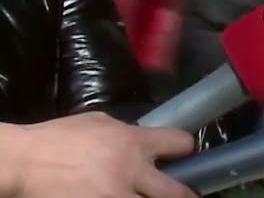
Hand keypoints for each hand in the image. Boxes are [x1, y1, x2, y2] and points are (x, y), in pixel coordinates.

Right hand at [4, 112, 195, 197]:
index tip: (184, 153)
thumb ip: (127, 133)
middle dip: (185, 195)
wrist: (25, 162)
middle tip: (188, 196)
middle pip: (176, 192)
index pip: (180, 143)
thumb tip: (141, 139)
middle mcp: (131, 172)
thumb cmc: (59, 137)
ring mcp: (115, 197)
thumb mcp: (100, 123)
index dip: (185, 148)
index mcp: (133, 142)